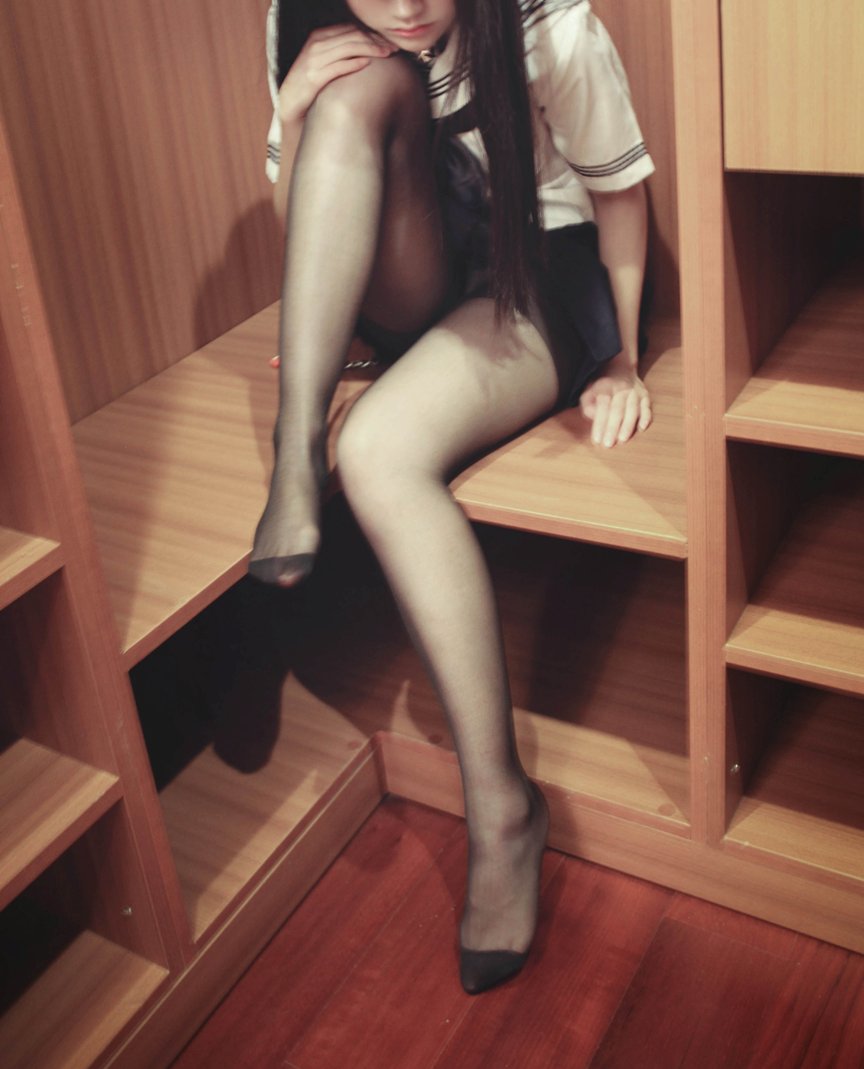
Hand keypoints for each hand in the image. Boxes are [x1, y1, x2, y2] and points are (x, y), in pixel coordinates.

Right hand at [278, 25, 395, 123]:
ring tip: (386, 55)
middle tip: (393, 49)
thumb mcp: (325, 61)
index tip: (388, 42)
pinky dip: (355, 63)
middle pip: (353, 35)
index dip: (372, 34)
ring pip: (349, 47)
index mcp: (319, 36)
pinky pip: (339, 66)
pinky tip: (368, 64)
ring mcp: (314, 59)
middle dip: (376, 40)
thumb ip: (340, 51)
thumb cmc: (311, 84)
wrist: (290, 102)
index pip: (351, 28)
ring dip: (371, 49)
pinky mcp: (314, 76)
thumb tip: (366, 49)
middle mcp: (316, 43)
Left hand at [579, 355, 651, 447]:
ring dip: (628, 425)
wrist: (621, 368)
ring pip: (633, 409)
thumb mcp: (588, 391)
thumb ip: (588, 405)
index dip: (599, 423)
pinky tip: (642, 428)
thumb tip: (594, 417)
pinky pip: (647, 406)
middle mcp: (621, 388)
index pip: (602, 407)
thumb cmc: (602, 387)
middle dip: (613, 427)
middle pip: (617, 409)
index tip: (597, 439)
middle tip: (608, 444)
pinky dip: (646, 417)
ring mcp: (635, 392)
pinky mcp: (645, 395)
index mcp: (605, 387)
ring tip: (623, 439)